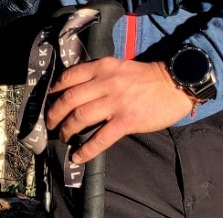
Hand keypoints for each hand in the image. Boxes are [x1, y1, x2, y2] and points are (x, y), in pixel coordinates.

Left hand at [44, 58, 194, 165]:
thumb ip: (99, 74)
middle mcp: (105, 83)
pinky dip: (87, 149)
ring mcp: (115, 103)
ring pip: (80, 117)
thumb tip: (77, 88)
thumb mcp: (118, 66)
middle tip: (50, 122)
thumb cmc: (145, 77)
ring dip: (67, 129)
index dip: (54, 89)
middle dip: (55, 112)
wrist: (173, 84)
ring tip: (63, 136)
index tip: (49, 98)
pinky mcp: (126, 121)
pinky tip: (78, 156)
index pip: (69, 77)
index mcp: (102, 67)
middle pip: (70, 98)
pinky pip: (101, 138)